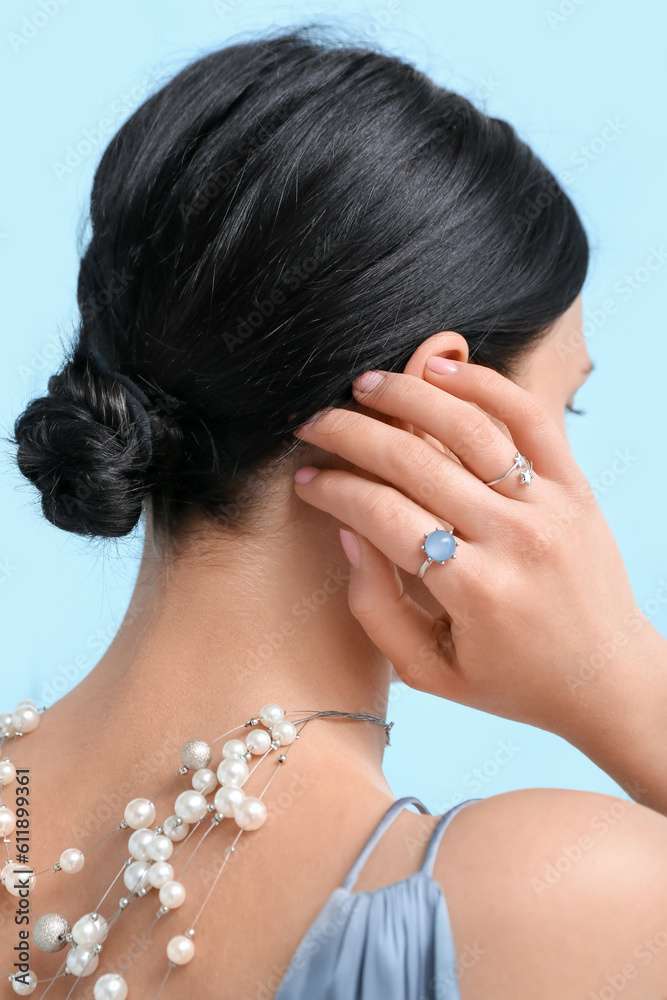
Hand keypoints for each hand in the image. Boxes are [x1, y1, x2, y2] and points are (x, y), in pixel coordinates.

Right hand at [292, 360, 658, 743]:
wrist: (607, 678)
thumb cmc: (512, 681)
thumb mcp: (429, 672)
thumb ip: (376, 607)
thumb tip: (349, 530)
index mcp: (476, 591)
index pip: (383, 515)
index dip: (334, 491)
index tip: (306, 480)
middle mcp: (514, 540)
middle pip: (414, 462)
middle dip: (350, 435)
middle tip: (313, 425)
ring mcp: (550, 506)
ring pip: (468, 428)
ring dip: (407, 396)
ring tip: (364, 386)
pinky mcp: (576, 487)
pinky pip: (530, 417)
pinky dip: (485, 385)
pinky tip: (442, 369)